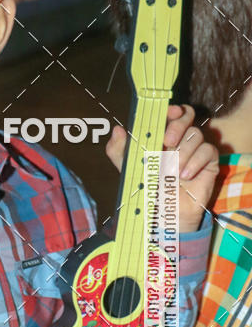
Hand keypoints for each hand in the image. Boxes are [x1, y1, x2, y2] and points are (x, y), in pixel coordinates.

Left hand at [106, 104, 218, 231]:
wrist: (164, 217)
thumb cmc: (147, 192)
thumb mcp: (128, 170)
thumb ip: (119, 151)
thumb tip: (117, 129)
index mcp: (161, 137)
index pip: (170, 114)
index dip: (172, 109)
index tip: (169, 112)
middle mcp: (179, 140)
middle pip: (186, 117)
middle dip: (178, 125)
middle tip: (167, 140)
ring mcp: (195, 151)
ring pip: (196, 135)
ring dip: (183, 152)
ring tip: (172, 172)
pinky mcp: (209, 163)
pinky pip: (208, 150)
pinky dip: (196, 161)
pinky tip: (185, 175)